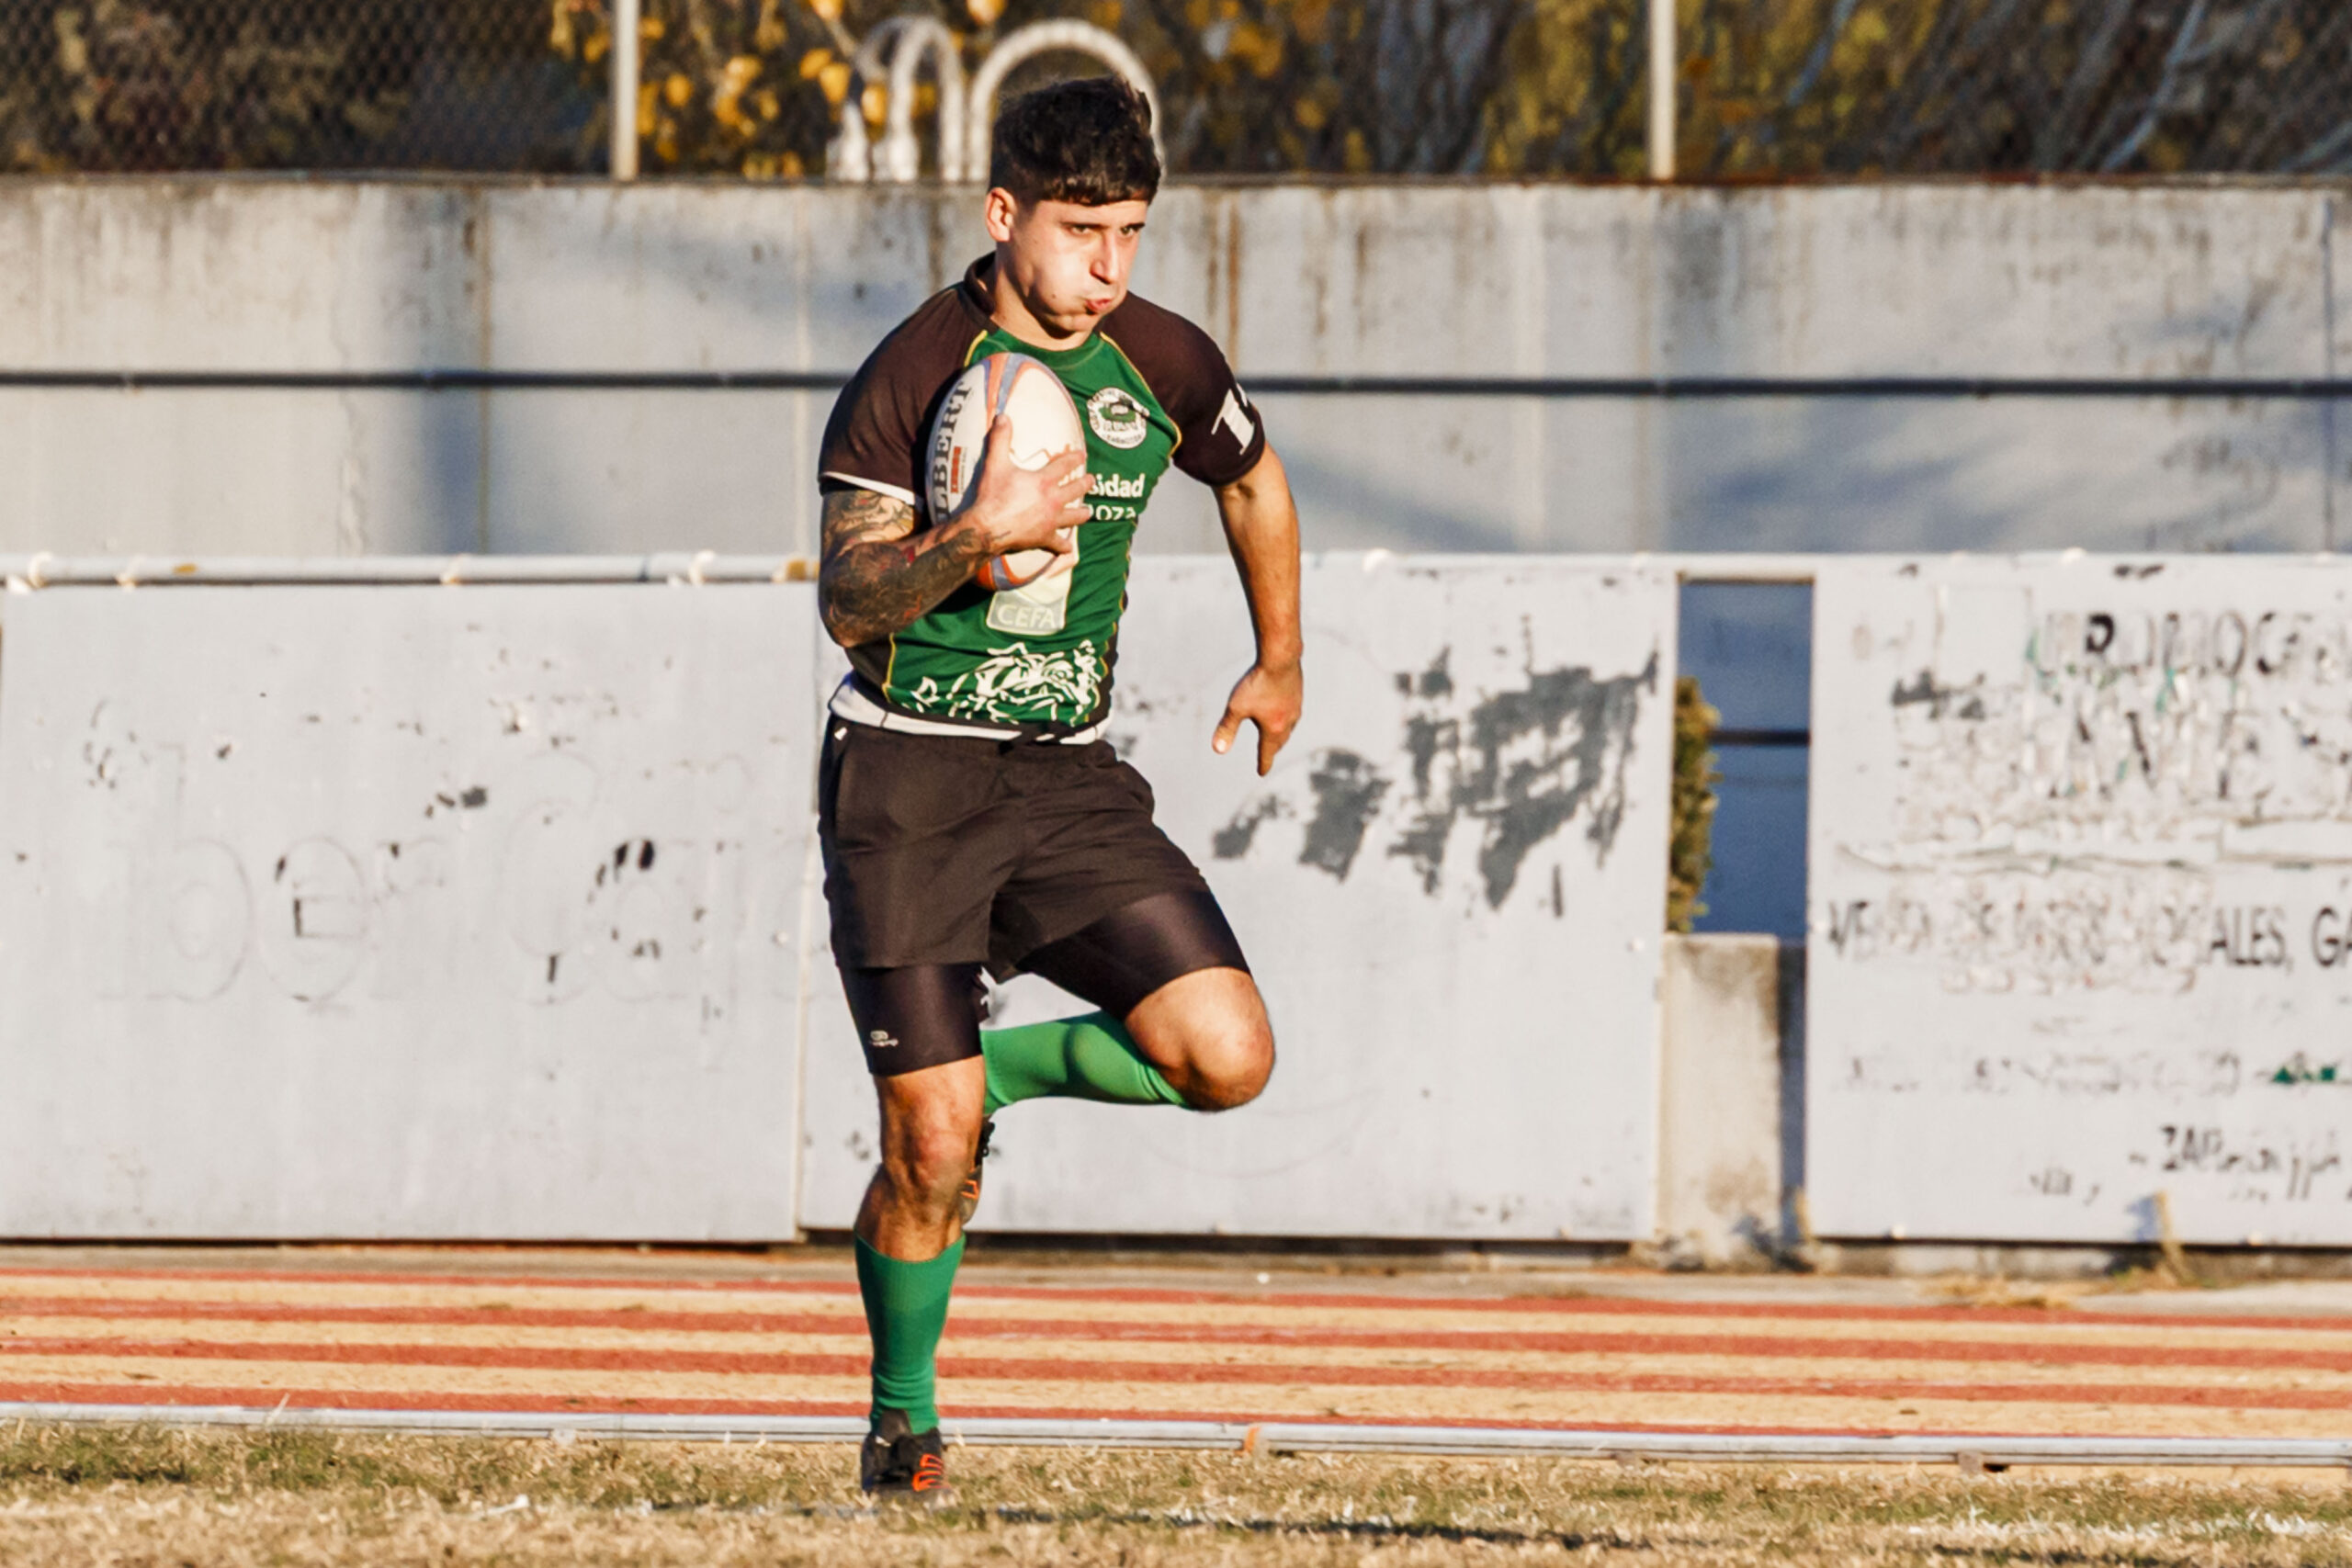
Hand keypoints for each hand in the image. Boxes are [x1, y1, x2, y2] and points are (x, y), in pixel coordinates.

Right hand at [961, 414, 1087, 555]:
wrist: (988, 528)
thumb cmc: (993, 496)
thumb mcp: (995, 464)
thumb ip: (1000, 439)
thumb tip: (1003, 416)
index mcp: (1044, 481)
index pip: (1064, 465)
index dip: (1074, 458)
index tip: (1083, 455)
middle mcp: (1053, 501)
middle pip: (1075, 490)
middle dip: (1085, 483)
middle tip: (1091, 480)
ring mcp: (1051, 522)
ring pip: (1073, 517)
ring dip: (1081, 513)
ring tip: (1088, 512)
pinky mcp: (1044, 539)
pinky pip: (1058, 544)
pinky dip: (1063, 546)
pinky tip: (1068, 548)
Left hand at [1212, 659, 1302, 775]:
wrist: (1281, 658)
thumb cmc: (1258, 683)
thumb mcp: (1236, 708)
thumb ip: (1227, 729)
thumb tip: (1217, 750)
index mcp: (1274, 729)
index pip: (1267, 752)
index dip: (1263, 763)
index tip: (1262, 772)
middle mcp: (1288, 721)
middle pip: (1280, 741)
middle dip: (1273, 750)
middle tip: (1268, 756)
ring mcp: (1296, 707)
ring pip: (1289, 727)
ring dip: (1282, 735)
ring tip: (1276, 736)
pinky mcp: (1298, 693)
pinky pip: (1292, 712)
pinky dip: (1287, 718)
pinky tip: (1283, 710)